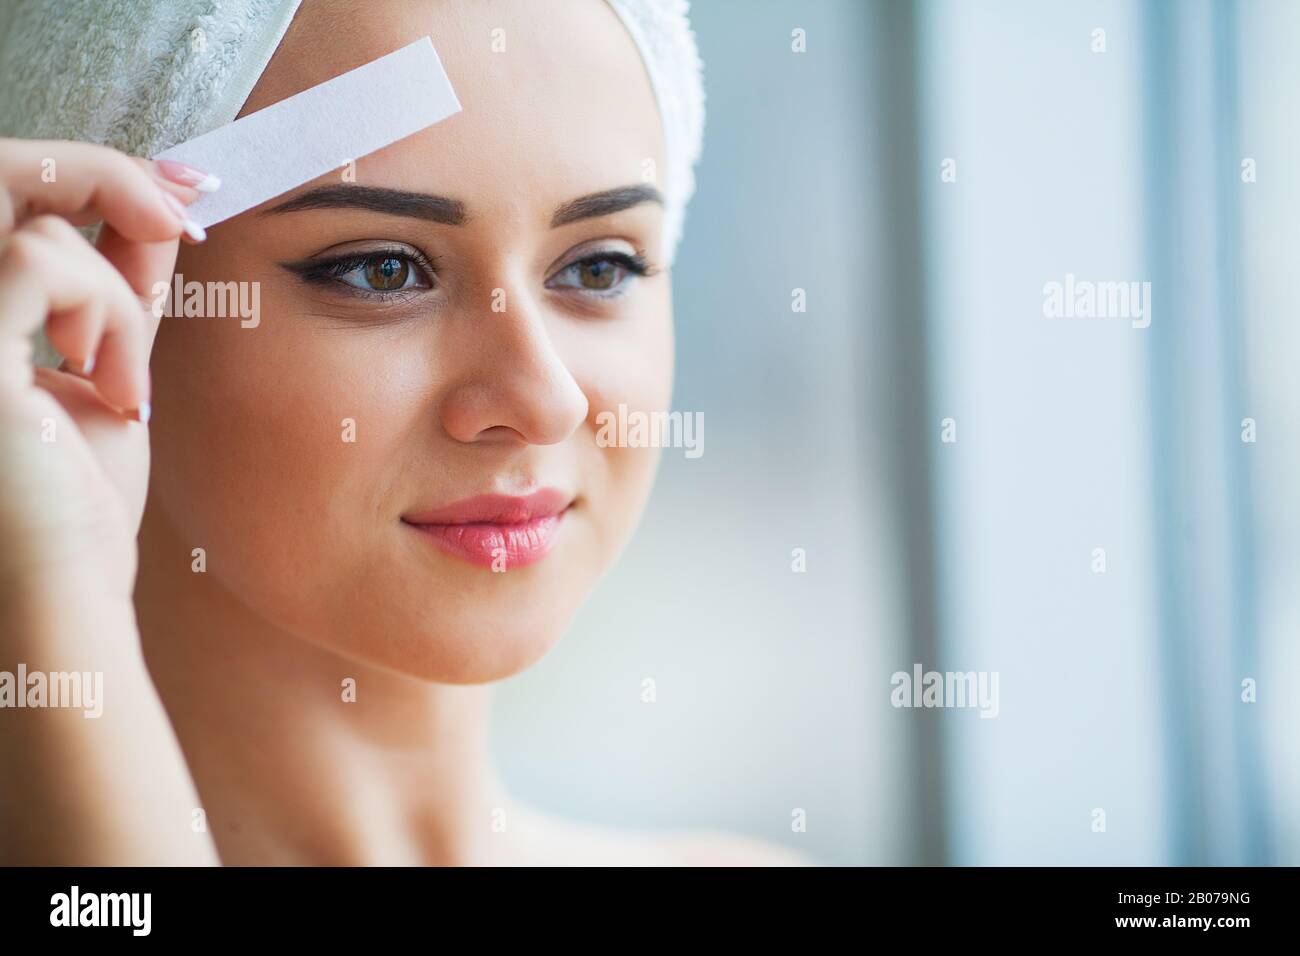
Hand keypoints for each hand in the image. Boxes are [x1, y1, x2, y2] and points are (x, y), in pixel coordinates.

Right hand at [0, 139, 211, 596]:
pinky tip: (113, 388)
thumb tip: (153, 215)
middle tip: (183, 214)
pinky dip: (101, 313)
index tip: (179, 192)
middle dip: (102, 179)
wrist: (63, 592)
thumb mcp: (106, 372)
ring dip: (113, 297)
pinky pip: (36, 260)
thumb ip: (114, 293)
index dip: (88, 174)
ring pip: (30, 226)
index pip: (7, 198)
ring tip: (126, 381)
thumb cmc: (77, 505)